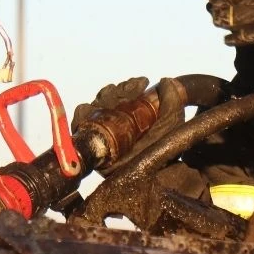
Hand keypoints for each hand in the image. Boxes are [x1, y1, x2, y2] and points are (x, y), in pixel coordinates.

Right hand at [72, 76, 187, 174]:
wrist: (156, 172)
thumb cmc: (164, 148)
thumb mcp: (172, 121)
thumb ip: (173, 100)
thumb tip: (167, 81)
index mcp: (130, 115)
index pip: (123, 94)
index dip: (130, 86)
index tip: (143, 83)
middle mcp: (113, 122)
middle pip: (106, 98)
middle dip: (117, 90)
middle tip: (131, 90)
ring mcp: (101, 132)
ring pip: (93, 106)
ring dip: (103, 99)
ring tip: (117, 101)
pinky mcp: (90, 143)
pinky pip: (80, 123)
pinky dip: (84, 113)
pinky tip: (95, 111)